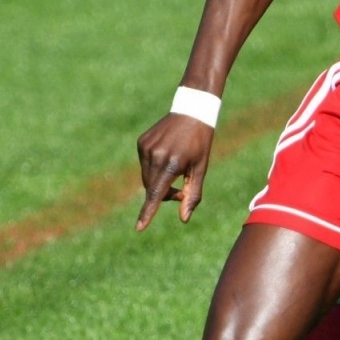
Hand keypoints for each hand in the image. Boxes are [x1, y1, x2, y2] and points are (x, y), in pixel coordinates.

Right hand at [135, 113, 214, 228]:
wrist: (191, 112)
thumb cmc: (201, 143)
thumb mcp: (201, 168)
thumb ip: (192, 194)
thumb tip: (184, 219)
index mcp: (172, 164)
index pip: (157, 194)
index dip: (148, 213)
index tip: (139, 228)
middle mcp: (155, 156)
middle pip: (152, 189)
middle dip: (164, 194)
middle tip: (181, 188)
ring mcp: (146, 148)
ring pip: (147, 178)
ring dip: (158, 182)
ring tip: (176, 169)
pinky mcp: (141, 142)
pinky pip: (144, 165)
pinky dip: (154, 168)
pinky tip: (168, 155)